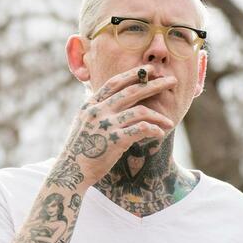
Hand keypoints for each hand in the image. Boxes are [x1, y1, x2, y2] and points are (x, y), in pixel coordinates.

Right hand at [56, 64, 175, 187]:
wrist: (71, 172)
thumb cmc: (79, 151)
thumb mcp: (82, 124)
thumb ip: (96, 112)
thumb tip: (110, 102)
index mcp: (90, 105)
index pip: (114, 83)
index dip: (133, 74)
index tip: (150, 70)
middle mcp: (98, 111)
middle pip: (132, 91)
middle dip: (154, 85)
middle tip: (172, 81)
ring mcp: (106, 125)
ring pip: (140, 111)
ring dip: (158, 116)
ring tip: (169, 122)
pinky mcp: (114, 140)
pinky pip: (141, 129)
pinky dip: (153, 129)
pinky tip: (159, 133)